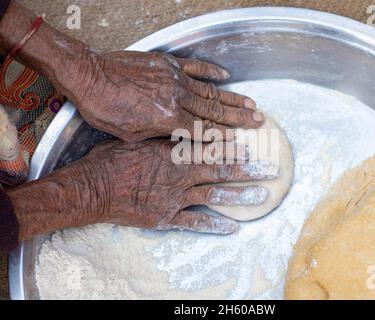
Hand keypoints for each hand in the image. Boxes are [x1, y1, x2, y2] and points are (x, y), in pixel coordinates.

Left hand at [66, 51, 263, 141]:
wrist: (89, 76)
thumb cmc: (106, 110)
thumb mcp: (132, 135)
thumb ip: (160, 136)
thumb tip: (177, 139)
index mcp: (169, 119)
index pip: (204, 131)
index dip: (225, 138)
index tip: (241, 141)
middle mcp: (178, 98)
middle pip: (215, 111)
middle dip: (239, 118)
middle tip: (259, 121)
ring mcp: (175, 79)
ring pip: (211, 91)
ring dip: (232, 98)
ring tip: (251, 104)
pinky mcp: (168, 64)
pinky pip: (195, 68)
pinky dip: (211, 72)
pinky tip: (225, 75)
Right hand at [74, 139, 276, 233]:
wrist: (94, 189)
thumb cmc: (113, 160)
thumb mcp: (139, 139)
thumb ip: (165, 137)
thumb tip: (185, 129)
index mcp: (173, 153)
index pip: (210, 149)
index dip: (232, 149)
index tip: (250, 149)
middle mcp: (180, 174)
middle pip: (221, 171)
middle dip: (248, 170)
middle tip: (271, 169)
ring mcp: (175, 198)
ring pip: (214, 195)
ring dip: (240, 195)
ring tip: (262, 195)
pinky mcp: (166, 217)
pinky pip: (195, 222)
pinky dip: (214, 224)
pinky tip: (233, 227)